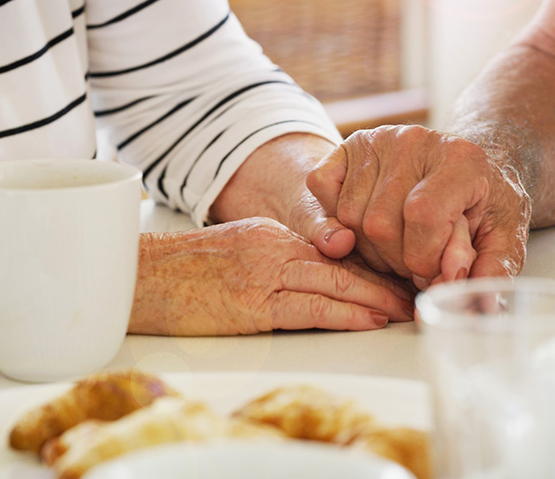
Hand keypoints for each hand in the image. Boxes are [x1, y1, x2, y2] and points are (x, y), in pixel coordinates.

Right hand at [129, 217, 414, 335]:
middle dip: (384, 280)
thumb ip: (271, 260)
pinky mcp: (251, 305)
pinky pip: (309, 308)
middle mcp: (271, 248)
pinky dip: (346, 314)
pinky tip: (371, 319)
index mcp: (269, 234)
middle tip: (417, 289)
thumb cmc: (179, 272)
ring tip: (406, 308)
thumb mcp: (233, 252)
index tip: (396, 276)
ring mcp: (262, 275)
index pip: (331, 252)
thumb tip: (310, 282)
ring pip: (334, 284)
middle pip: (341, 265)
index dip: (368, 266)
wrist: (137, 278)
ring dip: (376, 298)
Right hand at [306, 125, 531, 288]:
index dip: (422, 258)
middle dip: (396, 260)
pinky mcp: (350, 144)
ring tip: (398, 247)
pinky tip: (368, 226)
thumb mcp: (501, 238)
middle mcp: (416, 140)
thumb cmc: (482, 205)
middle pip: (380, 223)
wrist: (464, 168)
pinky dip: (337, 218)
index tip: (433, 272)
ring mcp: (379, 139)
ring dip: (368, 248)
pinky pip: (322, 188)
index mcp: (462, 159)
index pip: (423, 215)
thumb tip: (482, 304)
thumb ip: (492, 270)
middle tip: (417, 263)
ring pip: (349, 215)